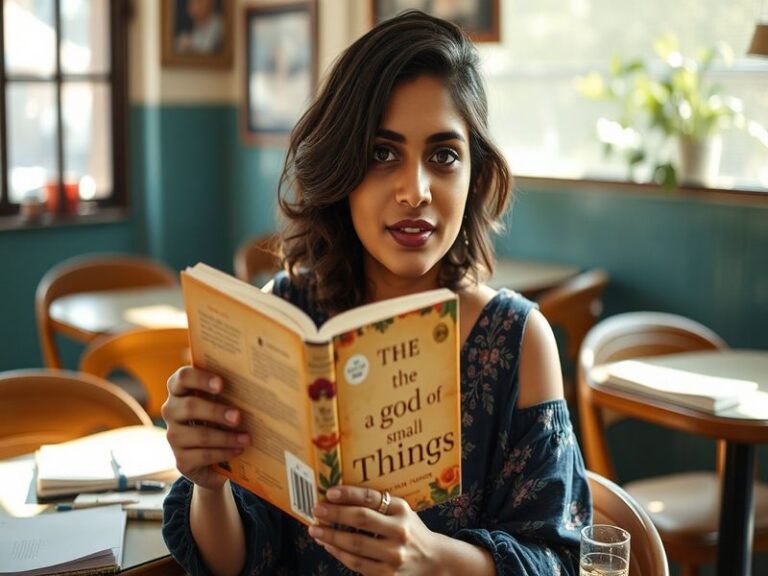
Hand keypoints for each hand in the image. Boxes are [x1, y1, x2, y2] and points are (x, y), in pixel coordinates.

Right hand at [161, 366, 249, 489]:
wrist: (212, 458)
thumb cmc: (220, 419)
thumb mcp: (221, 402)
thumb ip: (228, 391)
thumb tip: (253, 385)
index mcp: (180, 390)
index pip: (182, 378)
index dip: (200, 379)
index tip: (221, 384)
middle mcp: (171, 411)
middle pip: (190, 406)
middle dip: (216, 411)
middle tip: (238, 416)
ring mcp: (173, 436)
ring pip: (199, 435)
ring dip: (226, 437)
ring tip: (246, 438)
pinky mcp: (181, 459)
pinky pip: (203, 455)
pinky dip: (223, 453)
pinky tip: (238, 450)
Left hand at [308, 486, 441, 574]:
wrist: (434, 560)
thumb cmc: (410, 530)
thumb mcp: (402, 511)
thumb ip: (379, 504)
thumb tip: (340, 497)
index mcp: (402, 510)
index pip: (372, 498)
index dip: (349, 494)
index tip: (329, 492)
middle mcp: (400, 531)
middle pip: (361, 520)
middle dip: (334, 514)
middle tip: (317, 510)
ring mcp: (394, 555)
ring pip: (355, 545)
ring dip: (331, 536)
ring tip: (315, 529)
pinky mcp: (387, 575)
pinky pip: (356, 564)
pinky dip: (339, 553)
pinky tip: (329, 545)